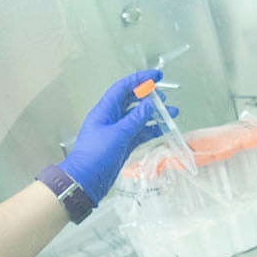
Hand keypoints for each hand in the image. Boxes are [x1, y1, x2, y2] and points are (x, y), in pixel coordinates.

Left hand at [58, 70, 178, 203]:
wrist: (85, 181)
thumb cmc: (95, 155)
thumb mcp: (118, 134)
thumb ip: (135, 119)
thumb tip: (149, 105)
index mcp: (105, 110)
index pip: (123, 87)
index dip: (140, 79)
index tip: (157, 76)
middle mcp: (111, 118)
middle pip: (132, 101)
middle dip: (149, 97)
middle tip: (164, 98)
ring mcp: (117, 131)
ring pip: (138, 117)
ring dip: (154, 114)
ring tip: (171, 113)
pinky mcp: (122, 144)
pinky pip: (140, 132)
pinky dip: (152, 129)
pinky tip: (164, 128)